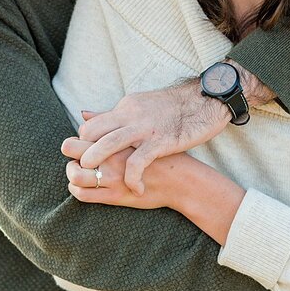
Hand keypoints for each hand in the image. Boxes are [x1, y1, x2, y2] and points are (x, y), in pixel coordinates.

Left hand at [75, 79, 228, 195]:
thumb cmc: (174, 107)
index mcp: (126, 108)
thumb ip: (114, 113)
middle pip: (94, 132)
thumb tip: (85, 114)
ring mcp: (144, 128)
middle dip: (84, 152)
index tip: (87, 157)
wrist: (205, 100)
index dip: (85, 143)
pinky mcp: (160, 142)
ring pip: (109, 144)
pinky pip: (138, 162)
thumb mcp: (140, 104)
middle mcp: (131, 115)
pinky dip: (132, 178)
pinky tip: (136, 190)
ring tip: (97, 178)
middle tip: (85, 169)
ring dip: (98, 162)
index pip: (92, 124)